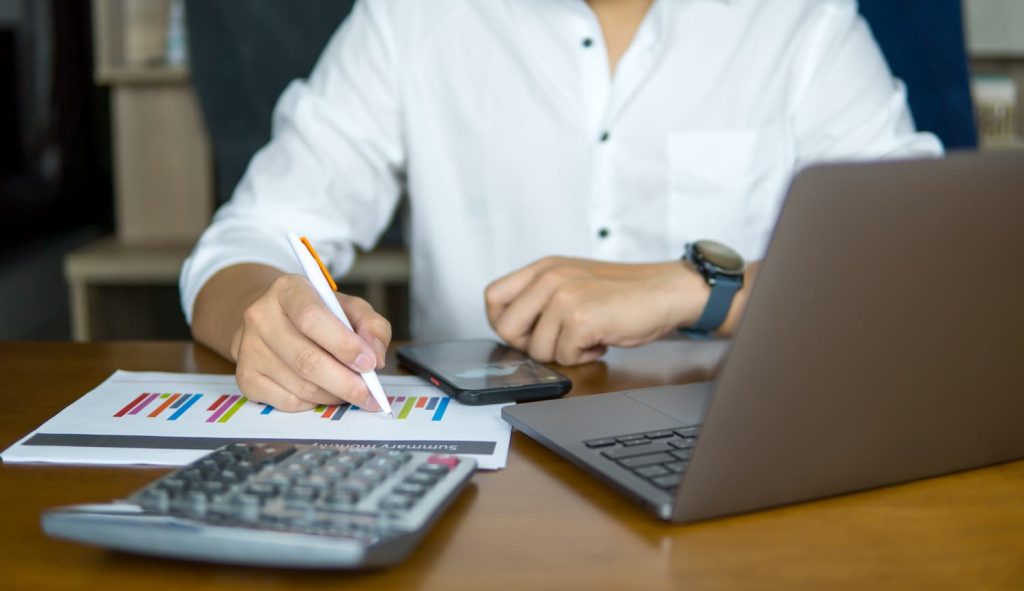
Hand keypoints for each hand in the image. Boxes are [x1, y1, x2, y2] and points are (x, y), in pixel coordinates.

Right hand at [232, 274, 391, 411]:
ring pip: (301, 386)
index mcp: (288, 290)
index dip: (344, 344)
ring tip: (353, 391)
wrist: (272, 320)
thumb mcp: (348, 307)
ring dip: (335, 395)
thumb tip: (376, 357)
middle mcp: (261, 317)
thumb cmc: (318, 314)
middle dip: (346, 383)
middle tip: (370, 394)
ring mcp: (250, 349)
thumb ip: (371, 325)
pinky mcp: (246, 377)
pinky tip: (326, 393)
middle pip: (307, 360)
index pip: (311, 318)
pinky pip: (289, 402)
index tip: (369, 363)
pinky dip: (315, 403)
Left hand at [485, 257, 706, 364]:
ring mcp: (563, 297)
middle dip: (531, 345)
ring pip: (536, 350)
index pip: (493, 297)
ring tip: (587, 338)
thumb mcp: (573, 282)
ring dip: (563, 354)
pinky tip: (600, 343)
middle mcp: (549, 278)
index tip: (526, 333)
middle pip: (506, 328)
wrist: (665, 292)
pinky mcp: (580, 319)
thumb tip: (514, 329)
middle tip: (559, 341)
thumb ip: (541, 298)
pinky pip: (564, 357)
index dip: (504, 323)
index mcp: (543, 268)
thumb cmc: (623, 293)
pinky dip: (583, 358)